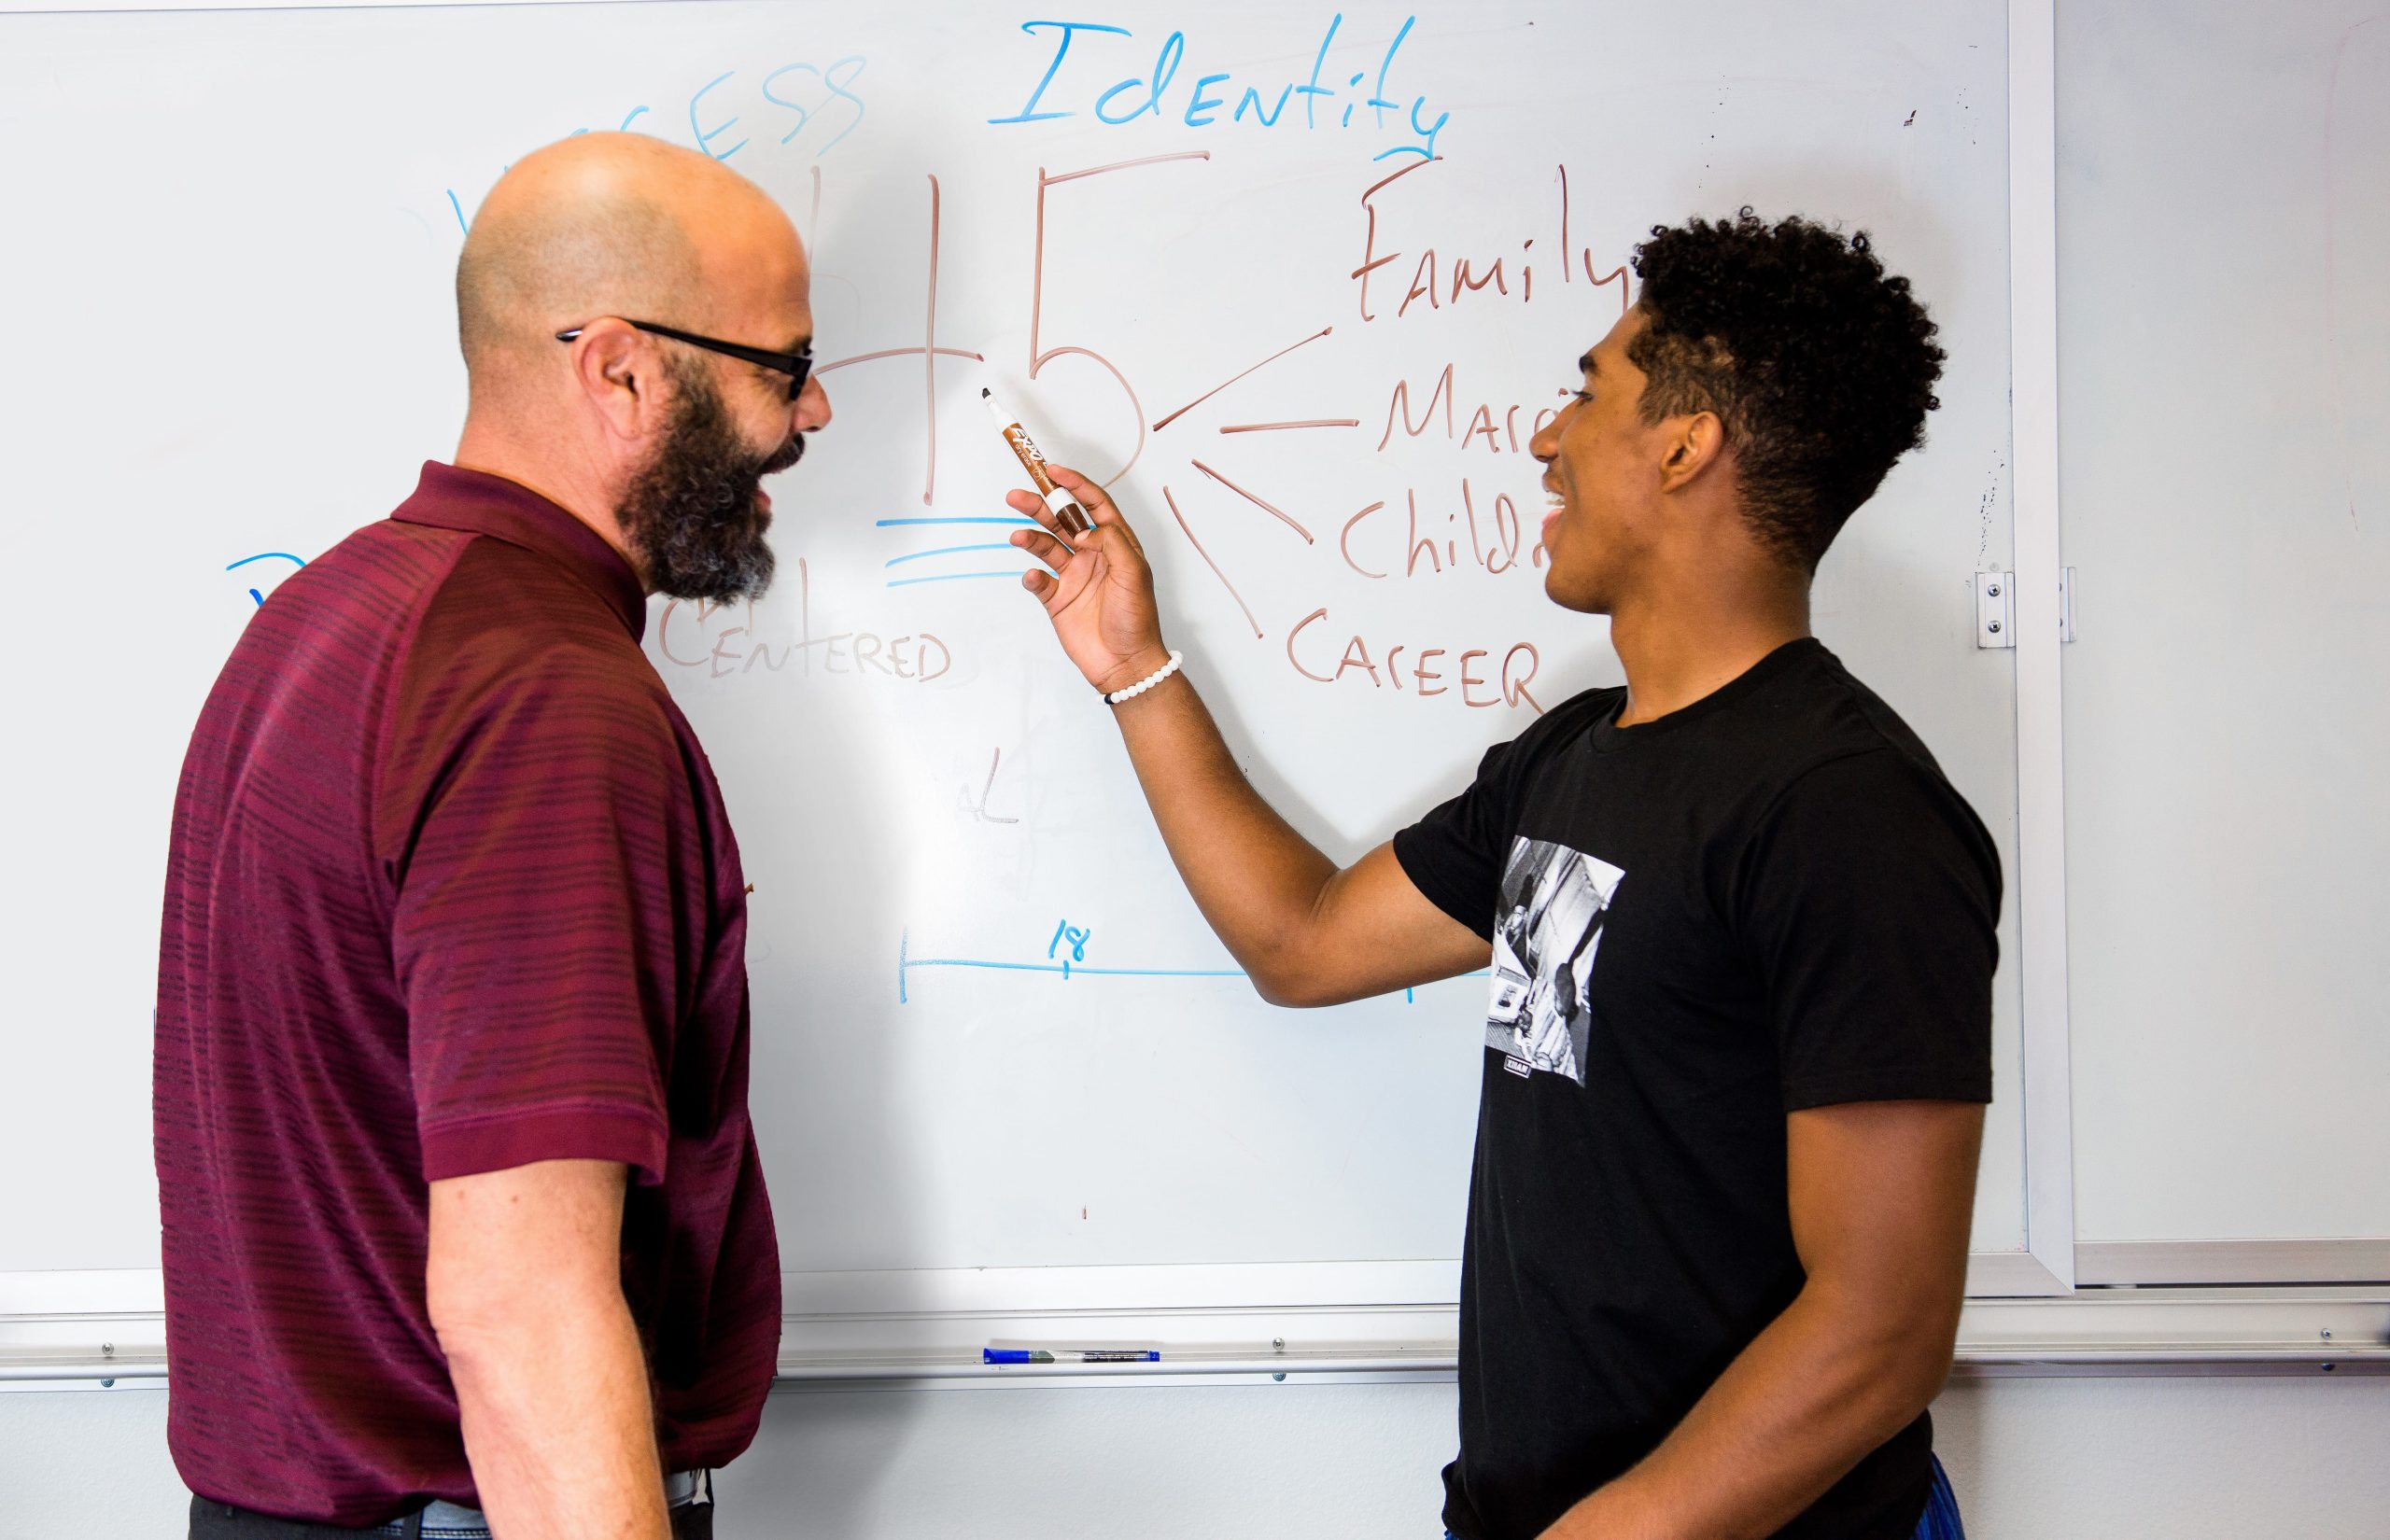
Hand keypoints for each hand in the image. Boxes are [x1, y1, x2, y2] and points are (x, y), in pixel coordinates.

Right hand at [1007, 465, 1172, 696]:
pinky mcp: (1058, 599)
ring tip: (1018, 536)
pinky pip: (1039, 580)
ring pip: (1046, 546)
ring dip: (1031, 537)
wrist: (1125, 663)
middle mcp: (1092, 555)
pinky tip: (1033, 577)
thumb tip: (1085, 529)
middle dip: (1040, 505)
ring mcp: (1074, 576)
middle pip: (1062, 521)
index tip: (1052, 471)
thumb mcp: (1134, 573)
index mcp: (1115, 544)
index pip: (1093, 505)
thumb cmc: (1137, 619)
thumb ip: (1112, 542)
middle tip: (1017, 496)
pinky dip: (1032, 576)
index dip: (1074, 485)